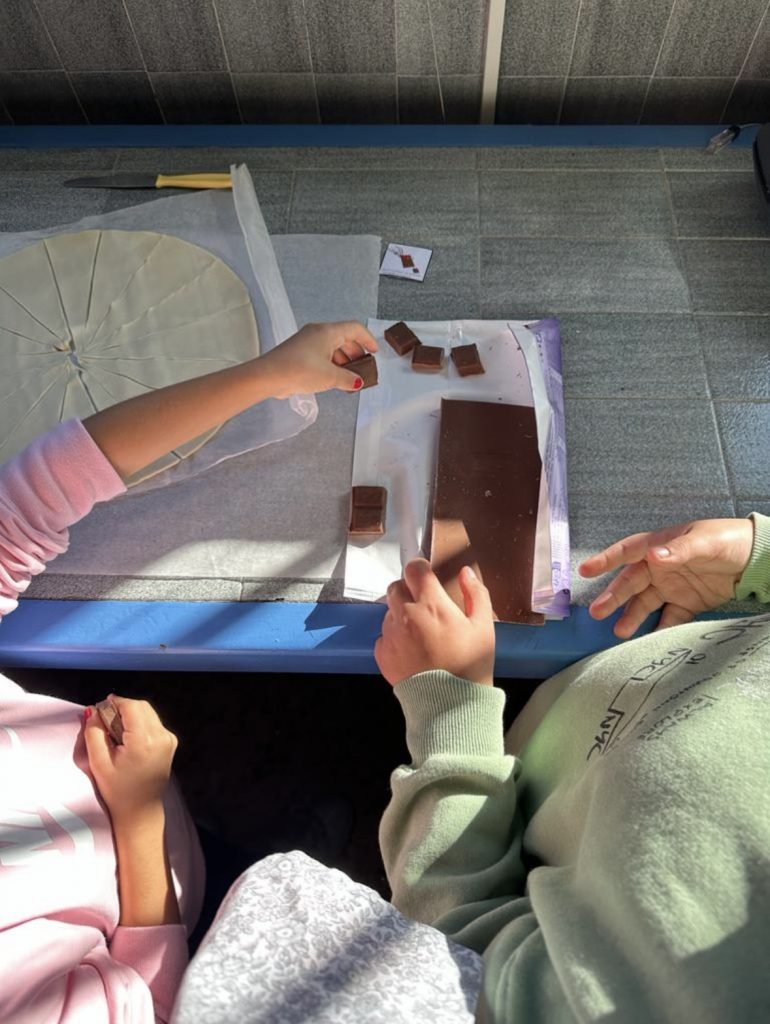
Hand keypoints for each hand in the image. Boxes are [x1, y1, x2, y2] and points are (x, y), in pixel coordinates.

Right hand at [84, 696, 177, 826]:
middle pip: (141, 706)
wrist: (140, 810)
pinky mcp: (171, 743)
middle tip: (105, 723)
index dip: (113, 704)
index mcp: (144, 741)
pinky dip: (140, 725)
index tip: (100, 711)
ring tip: (116, 735)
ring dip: (131, 716)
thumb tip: (93, 710)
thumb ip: (94, 733)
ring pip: (148, 713)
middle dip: (122, 709)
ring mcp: (169, 739)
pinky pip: (154, 723)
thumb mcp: (98, 763)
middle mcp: (162, 736)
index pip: (131, 706)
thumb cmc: (117, 790)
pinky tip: (128, 741)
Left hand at [258, 320, 378, 398]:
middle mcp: (317, 332)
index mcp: (327, 332)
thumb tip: (358, 382)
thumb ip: (348, 379)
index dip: (368, 339)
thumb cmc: (300, 371)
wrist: (268, 376)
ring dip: (343, 361)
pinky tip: (334, 379)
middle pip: (344, 338)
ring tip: (349, 378)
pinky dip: (331, 364)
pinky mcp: (299, 352)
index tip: (375, 352)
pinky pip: (321, 354)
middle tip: (363, 368)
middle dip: (356, 353)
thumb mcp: (329, 377)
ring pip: (332, 347)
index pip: (354, 328)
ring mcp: (307, 341)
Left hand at [375, 558, 495, 686]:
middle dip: (409, 590)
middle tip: (425, 606)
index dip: (420, 570)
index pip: (414, 569)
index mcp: (431, 604)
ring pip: (389, 611)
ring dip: (401, 614)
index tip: (427, 577)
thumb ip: (476, 594)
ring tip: (421, 633)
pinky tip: (412, 650)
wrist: (450, 704)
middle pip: (396, 586)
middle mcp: (405, 615)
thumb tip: (464, 572)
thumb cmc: (470, 664)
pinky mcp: (381, 653)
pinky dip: (395, 637)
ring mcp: (390, 634)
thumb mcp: (484, 627)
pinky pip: (384, 635)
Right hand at [580, 518, 754, 638]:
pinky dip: (660, 629)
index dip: (606, 560)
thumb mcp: (704, 540)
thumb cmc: (728, 539)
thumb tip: (653, 557)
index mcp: (660, 546)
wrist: (757, 558)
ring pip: (645, 603)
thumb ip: (679, 550)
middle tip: (598, 612)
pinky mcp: (687, 603)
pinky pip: (669, 618)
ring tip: (620, 632)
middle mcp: (660, 567)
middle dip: (614, 597)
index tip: (585, 570)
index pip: (628, 551)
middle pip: (632, 582)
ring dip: (632, 616)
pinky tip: (650, 639)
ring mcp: (672, 586)